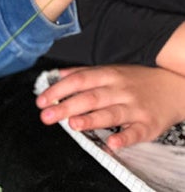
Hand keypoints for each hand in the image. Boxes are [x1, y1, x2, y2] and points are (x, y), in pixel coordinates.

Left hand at [36, 65, 184, 148]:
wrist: (175, 86)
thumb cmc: (136, 80)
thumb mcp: (110, 71)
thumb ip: (82, 73)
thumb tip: (56, 75)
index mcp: (108, 75)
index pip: (79, 80)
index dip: (59, 90)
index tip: (41, 100)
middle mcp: (120, 90)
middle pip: (91, 97)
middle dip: (67, 107)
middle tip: (47, 115)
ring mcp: (135, 107)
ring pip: (111, 113)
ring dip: (91, 119)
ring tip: (73, 124)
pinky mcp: (149, 124)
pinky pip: (136, 132)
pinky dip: (124, 138)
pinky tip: (111, 142)